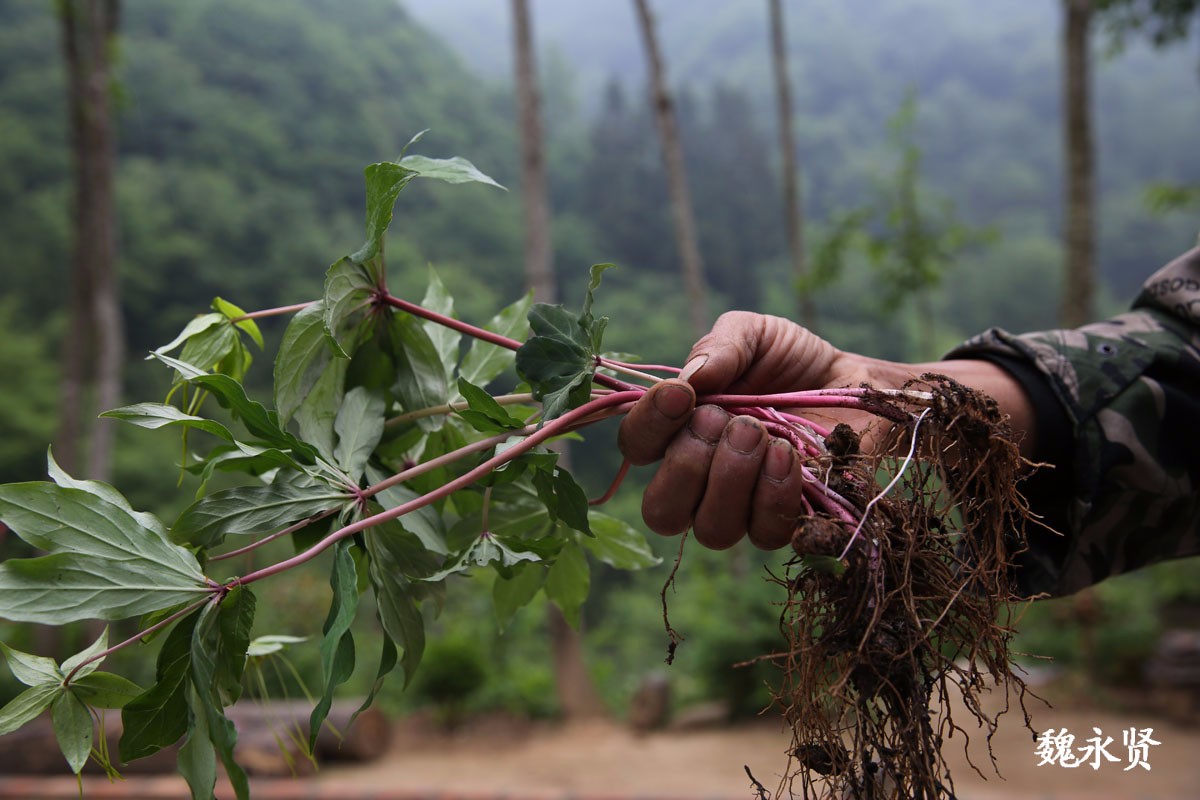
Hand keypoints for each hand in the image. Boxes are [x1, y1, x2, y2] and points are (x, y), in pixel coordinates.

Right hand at [617, 311, 1038, 551]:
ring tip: (762, 434)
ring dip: (732, 480)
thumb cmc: (795, 362)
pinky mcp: (789, 525)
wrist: (860, 384)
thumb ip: (718, 347)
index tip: (681, 395)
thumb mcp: (754, 335)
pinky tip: (789, 456)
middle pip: (662, 511)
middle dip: (688, 464)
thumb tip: (690, 379)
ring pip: (712, 530)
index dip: (648, 426)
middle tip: (726, 420)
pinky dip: (774, 495)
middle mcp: (701, 482)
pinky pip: (766, 534)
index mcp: (679, 433)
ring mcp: (743, 510)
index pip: (636, 449)